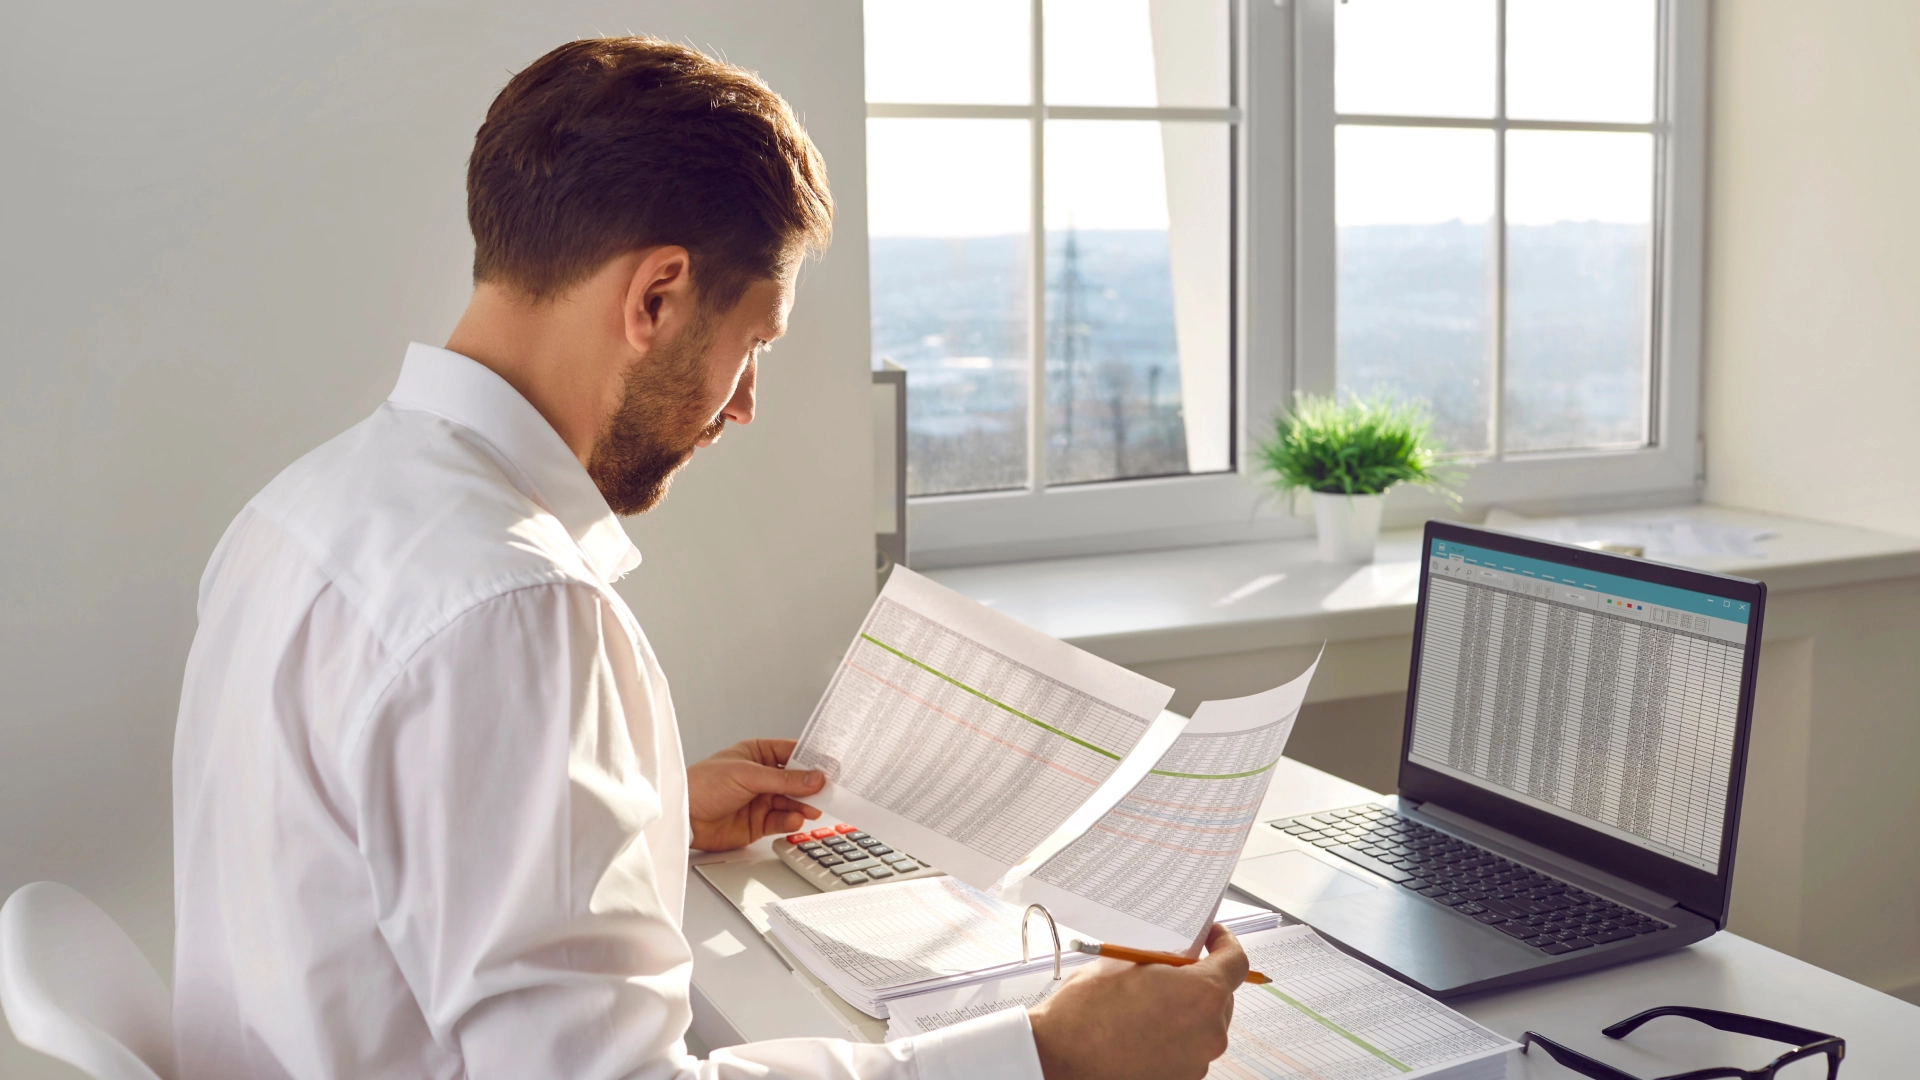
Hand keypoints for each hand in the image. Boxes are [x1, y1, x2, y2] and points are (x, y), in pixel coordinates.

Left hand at [686, 739, 825, 851]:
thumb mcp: (747, 775)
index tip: (830, 766)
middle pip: (796, 781)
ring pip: (792, 802)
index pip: (792, 753)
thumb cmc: (702, 785)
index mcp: (757, 754)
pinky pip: (781, 821)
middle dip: (811, 787)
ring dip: (803, 806)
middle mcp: (761, 777)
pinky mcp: (758, 823)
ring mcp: (760, 800)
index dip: (811, 760)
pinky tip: (795, 819)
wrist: (682, 818)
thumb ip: (782, 779)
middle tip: (829, 792)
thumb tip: (813, 777)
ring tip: (813, 809)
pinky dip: (791, 821)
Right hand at [1028, 923, 1247, 1079]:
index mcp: (1202, 994)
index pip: (1236, 962)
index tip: (1211, 937)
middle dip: (1201, 979)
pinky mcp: (1182, 1079)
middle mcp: (1209, 1032)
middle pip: (1222, 996)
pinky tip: (1143, 1028)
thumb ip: (1164, 956)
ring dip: (1186, 1010)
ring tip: (1148, 1003)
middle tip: (1170, 969)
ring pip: (1204, 1024)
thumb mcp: (1127, 961)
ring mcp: (1197, 1061)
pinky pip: (1189, 1049)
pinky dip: (1174, 1036)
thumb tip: (1178, 953)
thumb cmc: (1086, 1010)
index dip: (1224, 943)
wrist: (1059, 1056)